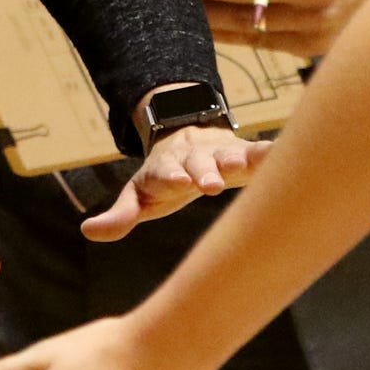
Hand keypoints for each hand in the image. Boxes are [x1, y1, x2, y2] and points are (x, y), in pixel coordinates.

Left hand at [80, 125, 264, 240]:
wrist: (191, 138)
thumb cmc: (165, 179)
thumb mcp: (141, 196)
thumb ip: (120, 215)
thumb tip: (87, 231)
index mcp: (165, 169)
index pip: (164, 173)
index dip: (169, 176)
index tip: (176, 183)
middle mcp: (193, 158)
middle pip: (197, 163)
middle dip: (203, 172)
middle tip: (210, 184)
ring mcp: (219, 153)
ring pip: (227, 154)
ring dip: (234, 159)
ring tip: (240, 165)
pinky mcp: (244, 151)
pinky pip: (258, 151)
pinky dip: (269, 151)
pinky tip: (282, 152)